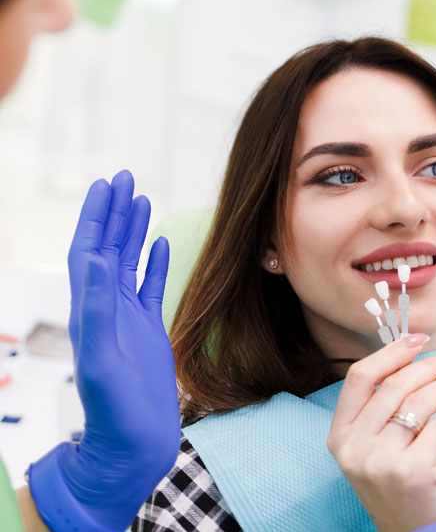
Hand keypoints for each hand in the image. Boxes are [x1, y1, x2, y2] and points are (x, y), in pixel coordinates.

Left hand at [27, 171, 180, 530]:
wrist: (133, 443)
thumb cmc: (115, 411)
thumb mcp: (103, 359)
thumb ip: (99, 310)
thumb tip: (98, 260)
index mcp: (90, 310)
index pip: (89, 251)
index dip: (95, 217)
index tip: (107, 185)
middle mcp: (106, 308)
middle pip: (108, 248)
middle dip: (114, 212)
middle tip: (125, 177)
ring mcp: (127, 318)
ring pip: (129, 263)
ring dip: (133, 231)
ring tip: (142, 199)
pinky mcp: (149, 330)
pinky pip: (151, 287)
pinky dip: (155, 263)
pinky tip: (161, 244)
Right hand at [327, 334, 435, 530]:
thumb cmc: (399, 488)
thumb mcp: (374, 449)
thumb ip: (380, 410)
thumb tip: (412, 358)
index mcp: (339, 437)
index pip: (359, 378)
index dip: (390, 353)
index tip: (417, 339)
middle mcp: (354, 448)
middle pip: (394, 386)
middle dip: (429, 365)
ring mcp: (381, 462)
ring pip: (419, 402)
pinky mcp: (412, 472)